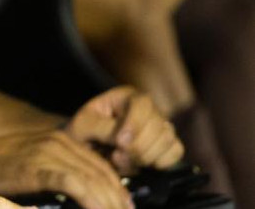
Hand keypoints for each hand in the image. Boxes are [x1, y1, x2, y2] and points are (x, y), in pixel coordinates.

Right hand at [0, 131, 131, 208]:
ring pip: (94, 180)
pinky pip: (75, 185)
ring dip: (110, 203)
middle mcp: (57, 141)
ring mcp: (47, 152)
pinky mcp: (37, 166)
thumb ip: (56, 173)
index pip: (101, 166)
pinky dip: (92, 201)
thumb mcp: (30, 166)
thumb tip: (80, 195)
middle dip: (118, 200)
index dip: (118, 190)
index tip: (125, 208)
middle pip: (103, 174)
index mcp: (59, 139)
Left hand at [66, 86, 183, 172]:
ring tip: (122, 160)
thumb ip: (101, 128)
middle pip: (157, 125)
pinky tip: (140, 164)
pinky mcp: (167, 143)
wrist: (88, 145)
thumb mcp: (83, 125)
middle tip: (116, 156)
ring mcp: (160, 124)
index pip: (142, 104)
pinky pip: (176, 151)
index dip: (134, 124)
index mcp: (125, 96)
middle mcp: (147, 107)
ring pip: (167, 140)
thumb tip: (124, 140)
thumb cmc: (84, 131)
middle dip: (137, 147)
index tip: (120, 143)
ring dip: (145, 157)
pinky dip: (159, 162)